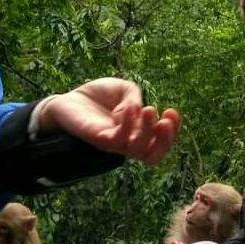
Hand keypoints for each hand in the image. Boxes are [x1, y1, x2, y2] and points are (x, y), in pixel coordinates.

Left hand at [37, 78, 180, 164]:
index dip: (173, 131)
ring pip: (137, 150)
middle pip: (153, 154)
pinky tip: (127, 109)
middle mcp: (129, 142)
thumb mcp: (124, 89)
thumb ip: (134, 97)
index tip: (172, 112)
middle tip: (166, 119)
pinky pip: (116, 140)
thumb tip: (137, 110)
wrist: (70, 97)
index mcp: (140, 132)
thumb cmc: (99, 96)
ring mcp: (114, 143)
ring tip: (148, 110)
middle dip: (166, 139)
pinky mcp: (98, 139)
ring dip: (147, 131)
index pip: (161, 142)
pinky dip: (126, 125)